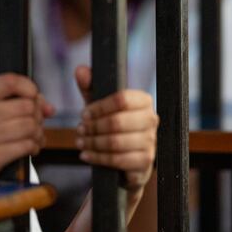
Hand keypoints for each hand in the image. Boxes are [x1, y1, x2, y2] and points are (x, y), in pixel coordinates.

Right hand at [0, 74, 53, 180]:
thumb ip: (19, 102)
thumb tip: (49, 108)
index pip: (9, 82)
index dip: (29, 86)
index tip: (33, 96)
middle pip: (27, 106)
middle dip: (37, 115)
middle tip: (35, 123)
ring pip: (30, 126)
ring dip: (38, 133)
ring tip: (34, 137)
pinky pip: (27, 145)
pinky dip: (34, 146)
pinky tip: (30, 148)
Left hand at [73, 65, 157, 191]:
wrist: (124, 161)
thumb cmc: (111, 128)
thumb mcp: (99, 107)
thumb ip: (90, 87)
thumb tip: (81, 69)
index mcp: (143, 101)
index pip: (121, 99)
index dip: (99, 107)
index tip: (84, 114)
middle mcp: (151, 119)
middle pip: (116, 121)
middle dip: (93, 127)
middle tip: (79, 130)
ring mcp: (151, 141)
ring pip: (115, 141)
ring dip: (92, 143)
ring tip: (80, 142)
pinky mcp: (145, 162)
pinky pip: (118, 159)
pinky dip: (98, 158)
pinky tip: (86, 155)